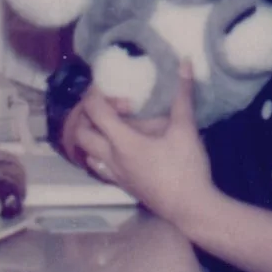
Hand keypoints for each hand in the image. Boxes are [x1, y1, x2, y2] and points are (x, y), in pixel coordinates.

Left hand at [62, 64, 219, 232]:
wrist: (191, 208)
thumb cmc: (186, 168)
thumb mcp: (185, 128)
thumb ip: (183, 95)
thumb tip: (185, 63)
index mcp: (122, 142)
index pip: (94, 111)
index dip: (96, 93)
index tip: (109, 84)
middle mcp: (111, 158)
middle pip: (81, 132)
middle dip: (89, 114)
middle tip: (112, 106)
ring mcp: (114, 174)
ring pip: (86, 152)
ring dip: (93, 135)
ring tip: (114, 125)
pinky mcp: (122, 186)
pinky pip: (99, 166)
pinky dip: (100, 153)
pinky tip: (120, 148)